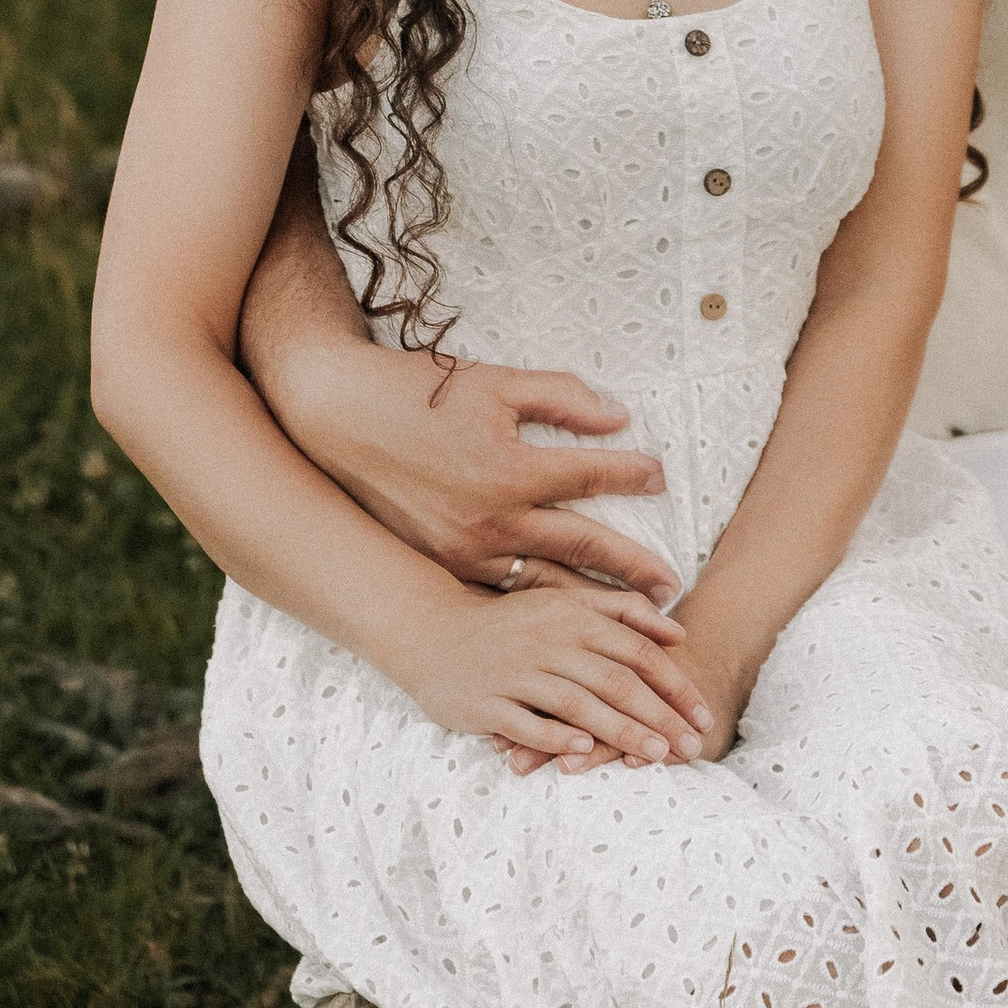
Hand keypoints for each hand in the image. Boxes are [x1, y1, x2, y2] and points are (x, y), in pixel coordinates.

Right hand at [267, 334, 678, 598]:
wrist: (337, 419)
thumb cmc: (417, 392)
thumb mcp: (494, 381)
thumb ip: (561, 397)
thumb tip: (617, 417)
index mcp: (510, 469)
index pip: (591, 477)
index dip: (632, 474)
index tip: (660, 476)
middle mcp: (493, 520)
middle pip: (581, 550)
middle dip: (631, 570)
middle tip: (670, 588)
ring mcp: (466, 551)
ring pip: (546, 587)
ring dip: (594, 605)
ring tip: (633, 620)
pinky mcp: (444, 564)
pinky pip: (504, 595)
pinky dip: (541, 611)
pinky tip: (565, 626)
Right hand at [385, 574, 714, 772]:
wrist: (430, 633)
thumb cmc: (510, 624)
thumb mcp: (562, 603)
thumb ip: (619, 610)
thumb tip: (678, 631)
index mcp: (569, 614)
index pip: (635, 650)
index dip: (674, 683)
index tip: (703, 714)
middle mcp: (545, 640)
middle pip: (614, 681)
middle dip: (659, 716)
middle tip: (691, 747)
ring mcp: (514, 672)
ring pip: (578, 705)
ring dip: (621, 733)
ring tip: (656, 756)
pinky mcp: (486, 703)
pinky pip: (528, 726)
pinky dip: (559, 741)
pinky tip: (587, 756)